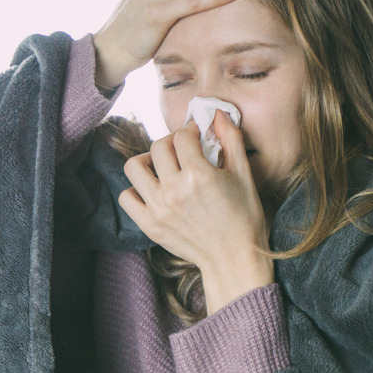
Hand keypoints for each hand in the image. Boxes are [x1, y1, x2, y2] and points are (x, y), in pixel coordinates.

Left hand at [118, 112, 274, 313]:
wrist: (234, 259)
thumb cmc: (244, 217)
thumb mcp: (243, 174)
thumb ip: (231, 139)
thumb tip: (217, 113)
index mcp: (199, 175)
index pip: (181, 136)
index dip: (190, 131)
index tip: (196, 136)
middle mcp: (174, 190)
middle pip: (158, 147)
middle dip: (171, 142)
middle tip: (182, 149)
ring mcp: (158, 209)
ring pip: (134, 167)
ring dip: (147, 161)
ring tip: (161, 166)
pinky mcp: (149, 225)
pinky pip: (127, 197)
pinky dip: (136, 189)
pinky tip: (153, 189)